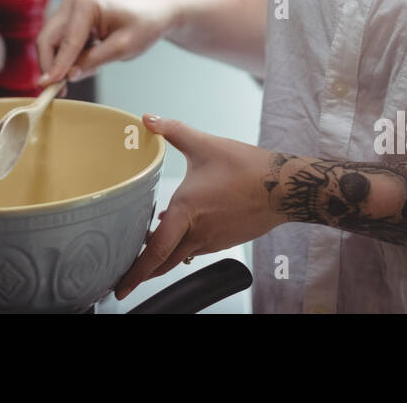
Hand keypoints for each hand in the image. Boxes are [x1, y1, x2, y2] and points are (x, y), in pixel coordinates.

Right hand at [34, 0, 174, 85]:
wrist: (154, 13)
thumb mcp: (122, 48)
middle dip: (52, 66)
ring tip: (92, 69)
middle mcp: (73, 1)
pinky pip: (60, 42)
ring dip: (62, 62)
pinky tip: (90, 60)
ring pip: (52, 42)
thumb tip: (68, 75)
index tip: (48, 86)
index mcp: (86, 3)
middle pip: (48, 39)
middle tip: (59, 90)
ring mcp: (70, 8)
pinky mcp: (71, 17)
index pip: (66, 41)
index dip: (57, 66)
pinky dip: (69, 56)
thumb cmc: (144, 25)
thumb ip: (93, 61)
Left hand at [113, 114, 286, 300]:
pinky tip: (181, 227)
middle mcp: (198, 232)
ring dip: (164, 253)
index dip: (135, 272)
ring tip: (150, 243)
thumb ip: (172, 131)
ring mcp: (213, 241)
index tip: (121, 288)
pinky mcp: (225, 241)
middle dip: (144, 271)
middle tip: (126, 275)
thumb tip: (147, 119)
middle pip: (164, 263)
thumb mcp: (205, 144)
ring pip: (181, 255)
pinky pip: (197, 248)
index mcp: (186, 212)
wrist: (284, 188)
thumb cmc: (247, 168)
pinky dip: (183, 244)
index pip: (155, 251)